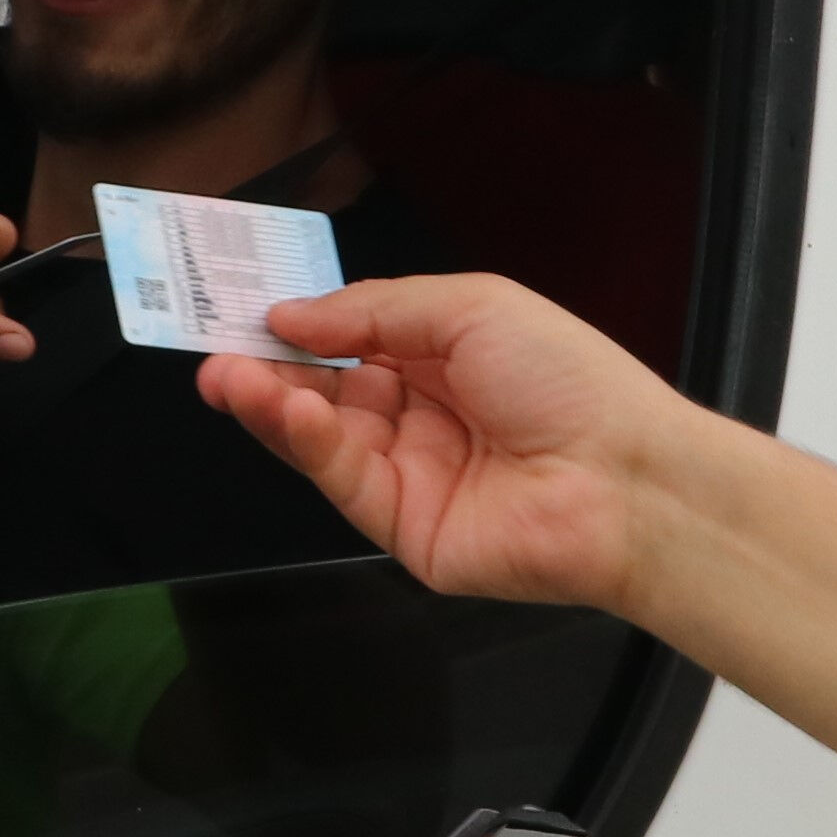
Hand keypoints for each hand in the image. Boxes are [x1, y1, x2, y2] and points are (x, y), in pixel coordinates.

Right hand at [196, 270, 696, 611]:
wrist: (624, 479)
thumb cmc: (572, 382)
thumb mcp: (470, 308)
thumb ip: (374, 309)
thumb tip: (293, 315)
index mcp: (448, 360)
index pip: (355, 341)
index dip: (301, 326)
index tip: (244, 307)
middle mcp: (427, 419)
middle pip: (327, 392)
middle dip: (268, 368)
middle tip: (212, 346)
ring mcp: (414, 477)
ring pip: (322, 438)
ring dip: (270, 403)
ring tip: (226, 374)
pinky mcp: (406, 529)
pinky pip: (342, 479)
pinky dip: (304, 440)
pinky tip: (275, 406)